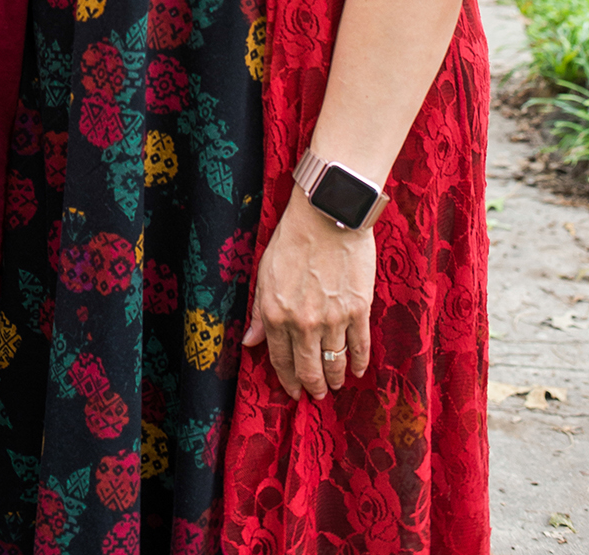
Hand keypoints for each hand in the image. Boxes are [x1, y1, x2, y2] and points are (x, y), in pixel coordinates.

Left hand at [241, 190, 374, 400]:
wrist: (326, 215)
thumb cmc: (292, 239)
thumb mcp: (265, 274)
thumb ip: (260, 312)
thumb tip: (250, 342)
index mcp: (277, 313)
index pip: (280, 359)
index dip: (287, 379)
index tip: (293, 391)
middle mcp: (304, 322)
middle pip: (309, 368)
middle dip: (313, 386)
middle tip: (317, 394)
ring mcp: (333, 318)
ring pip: (335, 362)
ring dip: (335, 378)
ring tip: (335, 384)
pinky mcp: (358, 309)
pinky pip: (359, 346)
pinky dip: (359, 363)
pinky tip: (357, 369)